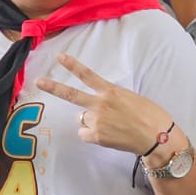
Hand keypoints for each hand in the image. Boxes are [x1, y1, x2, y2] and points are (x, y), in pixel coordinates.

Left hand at [37, 54, 172, 156]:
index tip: (59, 57)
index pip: (87, 75)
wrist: (157, 137)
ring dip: (89, 121)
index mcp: (111, 91)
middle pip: (71, 94)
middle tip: (38, 81)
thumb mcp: (131, 99)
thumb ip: (111, 99)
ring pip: (82, 119)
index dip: (72, 65)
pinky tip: (107, 136)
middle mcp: (100, 104)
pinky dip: (92, 135)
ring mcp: (97, 121)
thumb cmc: (151, 116)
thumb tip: (96, 108)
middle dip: (53, 87)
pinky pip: (85, 134)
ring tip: (109, 125)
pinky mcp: (97, 136)